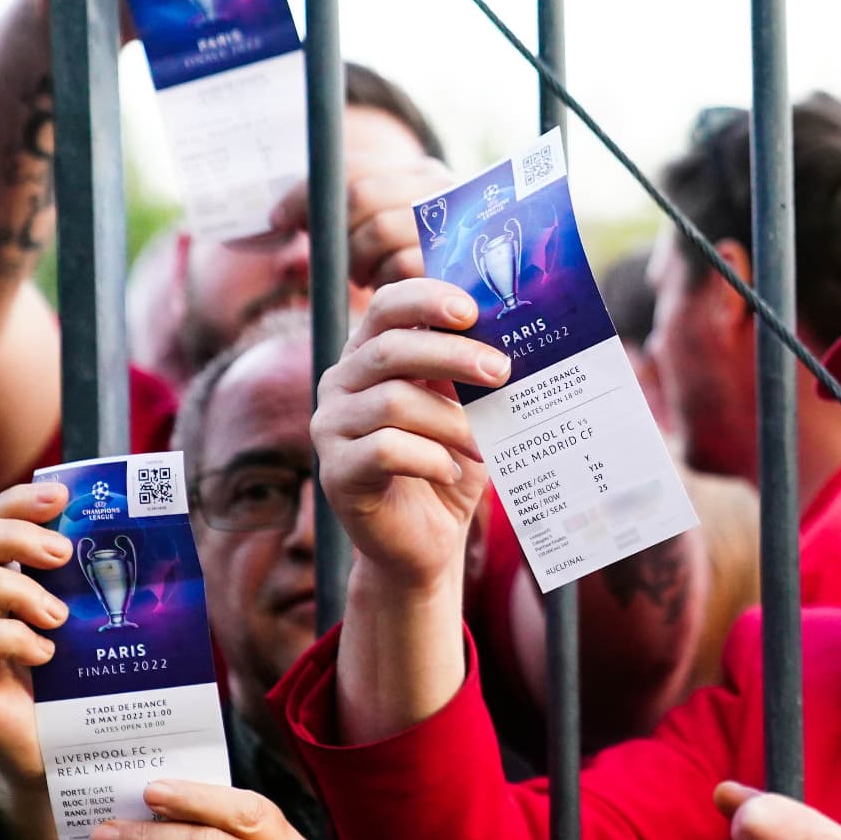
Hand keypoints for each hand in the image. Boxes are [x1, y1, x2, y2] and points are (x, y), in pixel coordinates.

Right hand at [0, 482, 74, 839]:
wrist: (67, 757)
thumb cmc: (82, 684)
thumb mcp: (92, 623)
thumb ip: (100, 582)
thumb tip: (163, 533)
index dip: (16, 501)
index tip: (61, 496)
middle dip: (12, 535)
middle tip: (62, 554)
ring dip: (14, 588)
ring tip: (58, 616)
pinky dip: (9, 638)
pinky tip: (45, 654)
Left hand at [271, 156, 458, 288]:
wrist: (483, 309)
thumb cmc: (422, 271)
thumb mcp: (390, 231)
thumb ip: (355, 212)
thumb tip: (279, 216)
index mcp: (420, 172)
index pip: (351, 167)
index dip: (306, 193)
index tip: (278, 219)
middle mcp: (442, 186)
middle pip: (361, 195)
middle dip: (335, 231)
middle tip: (337, 259)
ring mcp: (453, 220)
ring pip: (378, 230)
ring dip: (358, 260)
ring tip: (366, 277)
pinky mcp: (456, 261)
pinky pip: (400, 265)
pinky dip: (384, 280)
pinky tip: (387, 288)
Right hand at [312, 278, 508, 592]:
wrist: (426, 540)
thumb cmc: (448, 464)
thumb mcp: (464, 410)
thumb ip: (470, 374)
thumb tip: (510, 340)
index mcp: (370, 355)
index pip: (385, 306)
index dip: (425, 299)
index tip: (471, 310)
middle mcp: (341, 384)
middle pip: (391, 350)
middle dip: (452, 355)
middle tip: (502, 371)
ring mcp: (331, 428)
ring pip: (393, 403)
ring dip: (451, 421)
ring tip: (484, 444)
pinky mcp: (337, 473)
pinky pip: (385, 451)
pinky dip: (429, 458)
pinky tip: (450, 470)